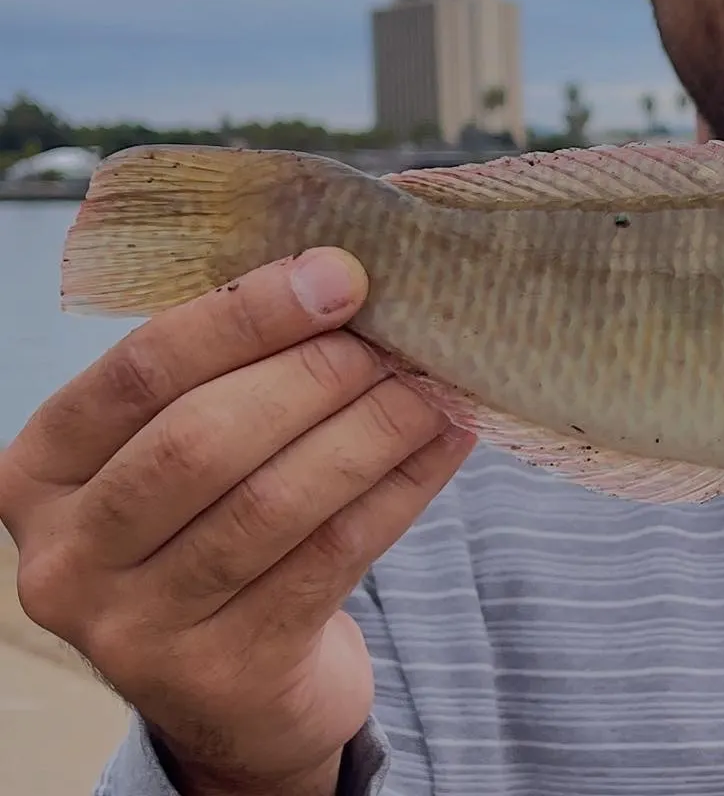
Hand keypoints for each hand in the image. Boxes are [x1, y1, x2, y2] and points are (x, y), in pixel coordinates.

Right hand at [0, 249, 474, 795]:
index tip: (341, 275)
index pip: (142, 368)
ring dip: (370, 430)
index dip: (247, 315)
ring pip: (272, 503)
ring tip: (433, 387)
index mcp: (43, 467)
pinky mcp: (222, 674)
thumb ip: (236, 367)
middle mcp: (66, 555)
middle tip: (395, 341)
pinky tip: (444, 442)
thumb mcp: (186, 442)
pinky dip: (400, 488)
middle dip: (314, 375)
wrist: (233, 683)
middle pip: (202, 439)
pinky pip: (330, 557)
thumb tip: (342, 275)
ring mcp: (135, 629)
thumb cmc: (213, 520)